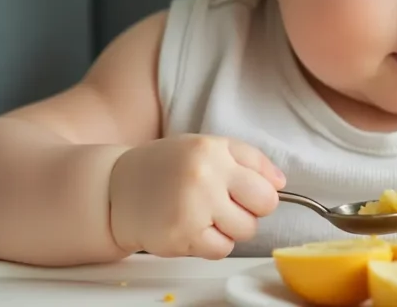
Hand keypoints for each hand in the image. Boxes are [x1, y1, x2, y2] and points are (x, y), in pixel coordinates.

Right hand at [108, 134, 285, 259]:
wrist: (116, 189)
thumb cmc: (167, 167)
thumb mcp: (208, 146)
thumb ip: (250, 159)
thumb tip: (281, 183)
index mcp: (213, 151)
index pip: (267, 185)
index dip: (261, 193)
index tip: (246, 193)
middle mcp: (204, 177)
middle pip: (262, 210)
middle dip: (250, 211)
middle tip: (225, 205)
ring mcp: (191, 209)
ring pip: (243, 232)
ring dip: (230, 229)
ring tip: (205, 214)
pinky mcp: (180, 236)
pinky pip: (220, 250)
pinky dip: (211, 244)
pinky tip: (193, 227)